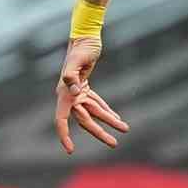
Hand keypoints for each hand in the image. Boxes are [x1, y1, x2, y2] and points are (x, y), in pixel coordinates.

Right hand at [53, 36, 128, 153]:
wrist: (86, 38)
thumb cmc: (81, 48)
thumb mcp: (77, 60)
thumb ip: (71, 76)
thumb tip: (72, 91)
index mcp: (64, 93)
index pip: (61, 118)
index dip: (64, 135)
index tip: (70, 150)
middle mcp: (70, 95)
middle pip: (85, 120)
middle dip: (99, 132)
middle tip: (114, 143)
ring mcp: (78, 92)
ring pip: (95, 112)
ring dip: (109, 121)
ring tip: (125, 129)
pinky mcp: (86, 87)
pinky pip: (97, 104)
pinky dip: (107, 111)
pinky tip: (117, 119)